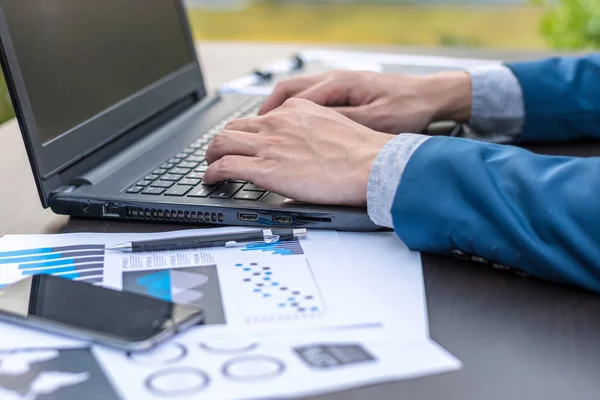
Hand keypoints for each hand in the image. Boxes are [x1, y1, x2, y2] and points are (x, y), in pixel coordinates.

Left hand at [204, 99, 394, 205]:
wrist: (369, 164)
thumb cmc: (361, 151)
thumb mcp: (332, 125)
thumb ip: (310, 129)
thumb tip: (303, 143)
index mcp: (295, 110)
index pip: (259, 117)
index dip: (247, 132)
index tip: (246, 142)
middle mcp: (277, 123)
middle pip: (233, 126)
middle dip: (222, 141)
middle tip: (220, 153)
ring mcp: (268, 145)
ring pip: (221, 143)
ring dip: (211, 155)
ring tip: (209, 167)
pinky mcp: (264, 169)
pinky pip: (224, 167)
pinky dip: (211, 173)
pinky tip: (210, 180)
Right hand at [259, 70, 471, 133]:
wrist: (430, 96)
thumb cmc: (407, 107)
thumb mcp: (374, 120)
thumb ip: (340, 122)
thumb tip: (309, 129)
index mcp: (339, 83)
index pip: (293, 97)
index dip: (272, 115)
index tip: (258, 131)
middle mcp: (336, 79)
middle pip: (289, 90)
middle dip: (269, 109)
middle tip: (254, 130)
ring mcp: (340, 84)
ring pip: (299, 94)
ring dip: (281, 110)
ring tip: (269, 131)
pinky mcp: (346, 92)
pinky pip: (312, 99)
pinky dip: (297, 112)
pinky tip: (296, 128)